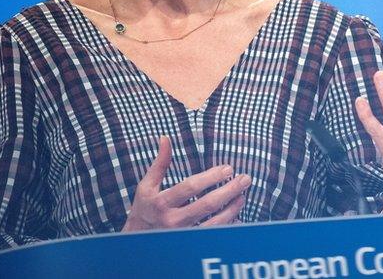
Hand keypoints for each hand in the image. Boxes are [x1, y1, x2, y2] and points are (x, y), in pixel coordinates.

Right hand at [122, 136, 250, 230]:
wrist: (137, 242)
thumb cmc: (144, 208)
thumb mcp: (147, 186)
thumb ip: (160, 163)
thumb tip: (165, 138)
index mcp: (161, 202)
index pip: (190, 187)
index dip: (211, 177)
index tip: (229, 168)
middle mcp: (172, 220)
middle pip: (207, 205)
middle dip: (229, 190)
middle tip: (245, 179)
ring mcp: (183, 234)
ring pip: (214, 223)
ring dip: (232, 208)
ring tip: (242, 195)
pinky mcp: (190, 244)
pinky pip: (214, 236)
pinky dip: (228, 226)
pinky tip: (238, 216)